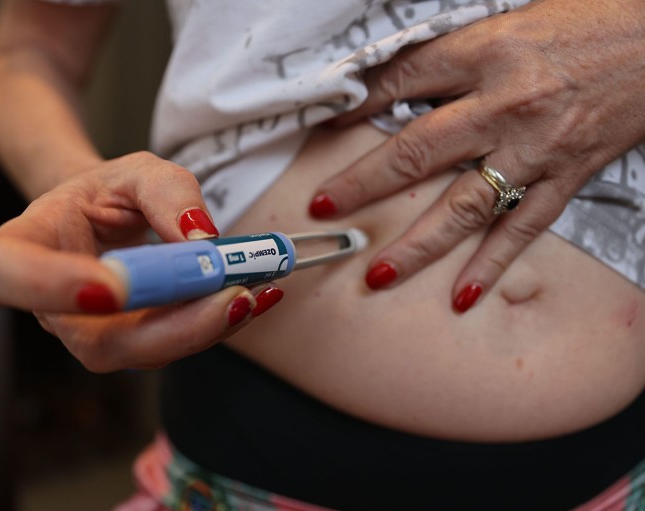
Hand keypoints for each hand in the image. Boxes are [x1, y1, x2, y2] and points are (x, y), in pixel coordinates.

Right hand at [0, 152, 283, 370]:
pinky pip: (174, 345)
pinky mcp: (136, 342)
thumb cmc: (106, 192)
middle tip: (227, 296)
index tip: (111, 287)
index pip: (7, 275)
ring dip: (204, 329)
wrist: (107, 216)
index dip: (50, 288)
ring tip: (251, 292)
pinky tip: (257, 297)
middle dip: (168, 328)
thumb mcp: (135, 170)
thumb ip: (166, 192)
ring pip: (143, 352)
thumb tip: (202, 239)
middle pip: (95, 341)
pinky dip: (218, 322)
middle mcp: (52, 306)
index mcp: (21, 247)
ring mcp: (94, 332)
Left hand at [308, 0, 644, 311]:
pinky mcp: (567, 176)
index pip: (402, 82)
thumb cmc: (584, 23)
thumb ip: (450, 59)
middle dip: (364, 184)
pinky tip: (462, 296)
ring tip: (378, 273)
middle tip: (325, 210)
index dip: (355, 107)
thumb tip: (390, 86)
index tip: (324, 128)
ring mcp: (537, 147)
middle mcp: (506, 103)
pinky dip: (491, 266)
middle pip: (418, 150)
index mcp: (486, 52)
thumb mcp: (507, 22)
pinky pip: (523, 229)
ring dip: (417, 244)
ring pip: (464, 204)